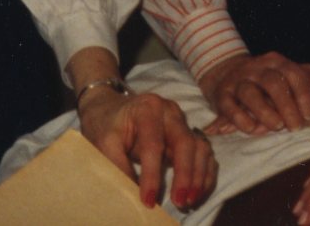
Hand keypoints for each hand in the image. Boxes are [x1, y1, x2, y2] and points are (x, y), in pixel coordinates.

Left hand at [79, 87, 217, 210]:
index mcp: (147, 108)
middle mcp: (170, 112)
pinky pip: (204, 155)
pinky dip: (204, 174)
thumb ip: (117, 164)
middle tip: (179, 202)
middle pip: (185, 142)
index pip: (153, 144)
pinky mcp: (189, 134)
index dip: (152, 175)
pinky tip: (197, 192)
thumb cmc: (108, 125)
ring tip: (190, 201)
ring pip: (200, 148)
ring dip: (198, 177)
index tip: (148, 201)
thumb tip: (133, 192)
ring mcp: (182, 122)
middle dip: (184, 176)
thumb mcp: (104, 141)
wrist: (112, 109)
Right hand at [198, 51, 309, 135]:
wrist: (225, 72)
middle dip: (287, 105)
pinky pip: (228, 105)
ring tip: (277, 126)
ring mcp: (237, 80)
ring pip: (249, 93)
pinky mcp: (221, 94)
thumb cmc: (264, 79)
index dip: (303, 93)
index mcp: (275, 62)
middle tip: (296, 127)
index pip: (293, 72)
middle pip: (273, 82)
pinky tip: (251, 129)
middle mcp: (256, 68)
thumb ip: (303, 75)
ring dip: (264, 111)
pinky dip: (239, 117)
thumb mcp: (283, 73)